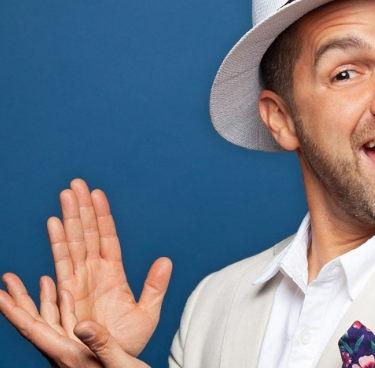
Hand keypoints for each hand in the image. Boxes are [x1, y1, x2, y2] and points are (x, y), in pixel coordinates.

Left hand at [0, 276, 147, 366]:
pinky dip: (63, 304)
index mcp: (68, 356)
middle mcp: (65, 353)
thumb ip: (101, 343)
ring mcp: (72, 351)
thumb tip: (80, 324)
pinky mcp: (83, 349)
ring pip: (50, 321)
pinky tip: (65, 292)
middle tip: (8, 278)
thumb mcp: (119, 363)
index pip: (33, 330)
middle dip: (19, 300)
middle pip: (35, 323)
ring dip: (43, 299)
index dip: (14, 311)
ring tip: (39, 278)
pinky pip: (67, 323)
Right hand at [47, 178, 171, 355]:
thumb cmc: (128, 341)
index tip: (97, 193)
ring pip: (70, 246)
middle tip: (75, 184)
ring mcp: (78, 284)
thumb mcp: (147, 313)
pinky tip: (50, 230)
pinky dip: (53, 250)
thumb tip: (165, 260)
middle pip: (85, 235)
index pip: (107, 238)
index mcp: (112, 274)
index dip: (102, 216)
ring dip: (66, 223)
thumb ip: (154, 286)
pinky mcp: (66, 299)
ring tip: (63, 200)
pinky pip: (58, 272)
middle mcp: (93, 275)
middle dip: (80, 210)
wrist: (112, 365)